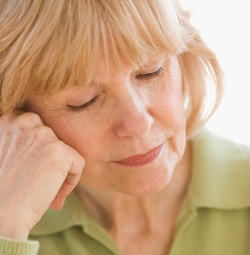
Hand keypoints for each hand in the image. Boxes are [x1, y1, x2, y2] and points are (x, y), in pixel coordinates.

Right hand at [0, 112, 84, 238]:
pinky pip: (78, 163)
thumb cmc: (1, 189)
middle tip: (38, 181)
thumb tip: (45, 145)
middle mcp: (27, 121)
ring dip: (60, 171)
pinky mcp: (60, 152)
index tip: (31, 168)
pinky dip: (72, 180)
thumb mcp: (5, 153)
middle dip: (49, 159)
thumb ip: (21, 140)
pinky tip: (56, 197)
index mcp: (11, 120)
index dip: (38, 150)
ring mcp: (44, 135)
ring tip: (46, 191)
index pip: (38, 128)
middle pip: (53, 139)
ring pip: (65, 152)